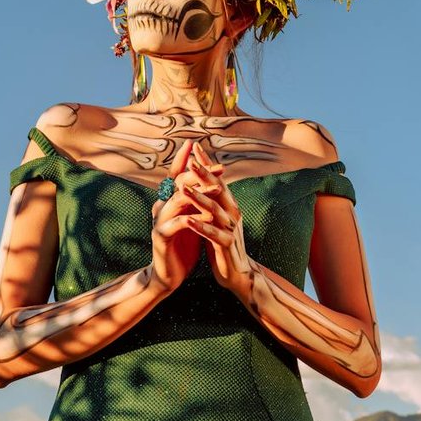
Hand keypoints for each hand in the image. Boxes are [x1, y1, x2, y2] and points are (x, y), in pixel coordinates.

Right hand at [149, 141, 203, 292]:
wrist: (168, 275)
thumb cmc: (182, 246)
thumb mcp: (192, 219)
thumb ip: (195, 202)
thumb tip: (210, 181)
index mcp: (169, 201)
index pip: (177, 177)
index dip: (187, 162)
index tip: (202, 149)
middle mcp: (161, 206)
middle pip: (178, 184)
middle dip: (199, 174)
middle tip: (220, 167)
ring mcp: (159, 221)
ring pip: (178, 201)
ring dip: (198, 193)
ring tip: (216, 188)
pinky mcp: (161, 237)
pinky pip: (177, 224)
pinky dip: (192, 219)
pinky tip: (207, 216)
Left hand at [178, 146, 255, 300]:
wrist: (237, 273)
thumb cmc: (222, 244)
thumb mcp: (216, 220)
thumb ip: (210, 202)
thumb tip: (199, 182)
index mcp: (229, 206)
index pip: (217, 180)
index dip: (207, 164)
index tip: (195, 147)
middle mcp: (232, 214)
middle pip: (218, 190)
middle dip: (204, 175)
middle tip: (190, 161)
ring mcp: (230, 229)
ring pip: (214, 210)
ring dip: (199, 199)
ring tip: (184, 189)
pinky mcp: (226, 246)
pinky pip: (213, 235)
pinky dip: (201, 227)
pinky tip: (189, 221)